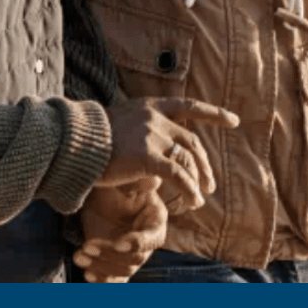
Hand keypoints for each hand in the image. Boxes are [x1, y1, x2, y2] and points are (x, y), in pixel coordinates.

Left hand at [73, 180, 167, 282]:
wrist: (98, 193)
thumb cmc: (117, 183)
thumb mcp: (128, 181)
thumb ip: (141, 183)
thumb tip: (154, 180)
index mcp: (155, 222)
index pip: (150, 239)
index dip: (135, 243)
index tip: (117, 243)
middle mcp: (146, 242)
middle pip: (134, 259)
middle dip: (110, 254)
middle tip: (87, 245)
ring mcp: (130, 254)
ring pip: (121, 271)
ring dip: (100, 266)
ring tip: (79, 256)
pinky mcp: (115, 262)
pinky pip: (112, 279)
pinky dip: (100, 279)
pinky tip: (87, 274)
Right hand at [102, 97, 238, 213]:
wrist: (74, 141)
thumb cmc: (90, 138)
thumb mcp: (120, 122)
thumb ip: (140, 130)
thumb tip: (155, 149)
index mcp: (149, 106)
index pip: (187, 106)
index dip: (213, 113)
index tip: (233, 120)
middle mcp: (155, 117)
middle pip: (192, 141)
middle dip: (205, 164)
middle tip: (210, 184)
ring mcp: (153, 135)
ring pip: (187, 160)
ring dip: (198, 181)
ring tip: (201, 198)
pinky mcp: (148, 157)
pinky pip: (178, 175)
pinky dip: (189, 190)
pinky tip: (194, 202)